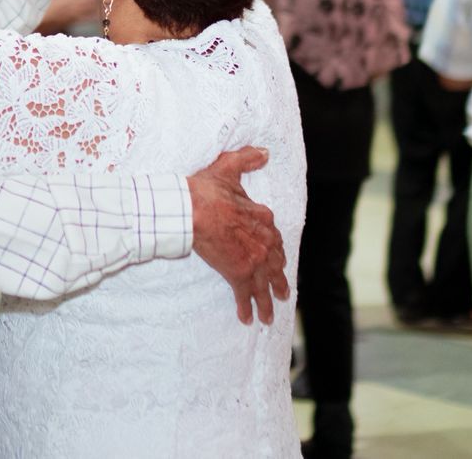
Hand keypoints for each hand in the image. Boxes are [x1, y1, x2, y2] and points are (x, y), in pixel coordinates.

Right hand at [187, 146, 289, 324]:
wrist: (190, 210)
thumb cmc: (206, 190)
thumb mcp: (227, 168)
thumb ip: (246, 160)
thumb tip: (264, 152)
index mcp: (262, 218)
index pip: (274, 236)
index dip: (275, 249)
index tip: (277, 258)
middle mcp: (263, 241)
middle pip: (275, 265)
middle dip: (278, 281)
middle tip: (281, 293)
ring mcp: (252, 259)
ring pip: (264, 284)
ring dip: (267, 301)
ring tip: (269, 315)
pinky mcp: (238, 273)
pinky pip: (245, 295)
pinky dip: (247, 307)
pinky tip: (246, 319)